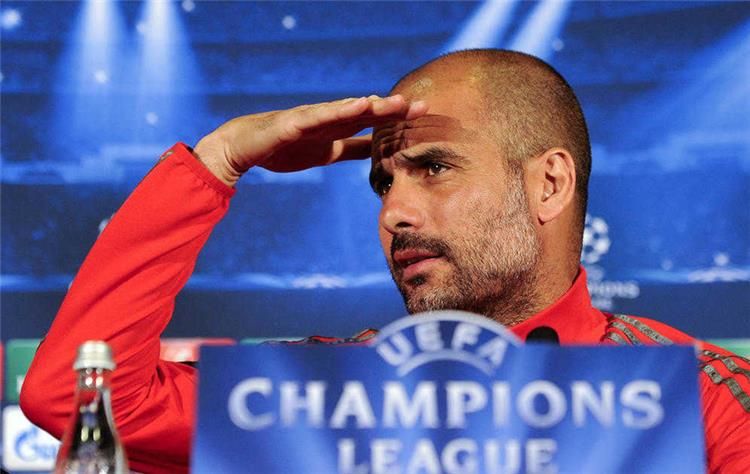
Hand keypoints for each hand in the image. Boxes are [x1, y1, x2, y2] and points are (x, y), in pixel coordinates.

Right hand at [193, 95, 427, 185]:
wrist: (247, 147)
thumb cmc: (287, 146)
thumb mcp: (328, 152)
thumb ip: (353, 149)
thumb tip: (379, 151)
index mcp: (339, 126)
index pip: (374, 121)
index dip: (398, 117)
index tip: (425, 114)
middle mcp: (329, 117)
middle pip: (365, 112)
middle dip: (393, 110)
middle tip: (420, 106)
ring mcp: (312, 118)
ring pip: (345, 110)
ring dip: (371, 106)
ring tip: (394, 104)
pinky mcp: (294, 123)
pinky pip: (318, 116)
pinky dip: (337, 111)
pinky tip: (356, 106)